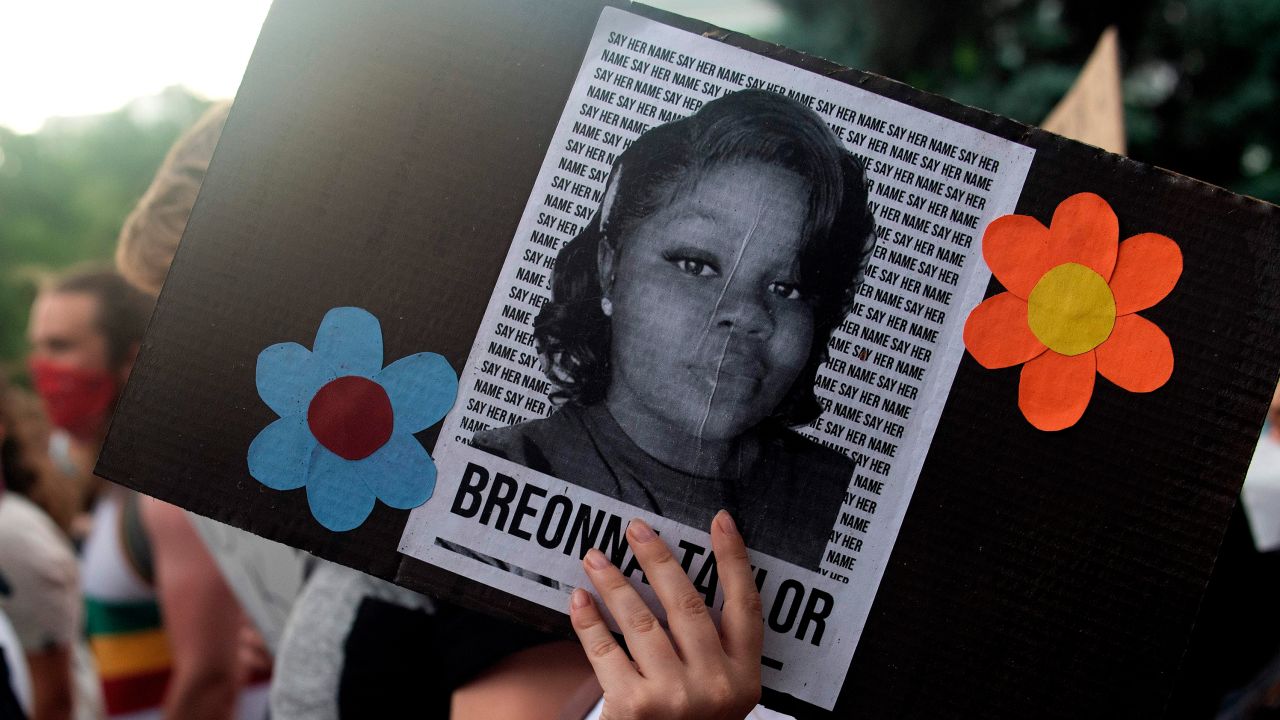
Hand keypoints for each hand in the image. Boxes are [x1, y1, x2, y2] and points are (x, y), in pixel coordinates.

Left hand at [569, 510, 762, 719]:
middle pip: (686, 604)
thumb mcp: (721, 695)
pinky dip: (589, 621)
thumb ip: (713, 650)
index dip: (734, 560)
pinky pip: (605, 651)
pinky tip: (579, 600)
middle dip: (658, 559)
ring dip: (614, 583)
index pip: (745, 606)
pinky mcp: (634, 707)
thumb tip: (675, 581)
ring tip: (595, 557)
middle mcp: (714, 685)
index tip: (720, 522)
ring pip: (640, 621)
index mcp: (744, 677)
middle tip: (636, 529)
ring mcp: (674, 697)